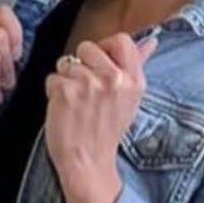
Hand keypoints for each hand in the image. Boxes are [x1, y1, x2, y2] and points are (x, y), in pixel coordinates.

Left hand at [44, 32, 153, 180]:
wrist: (88, 161)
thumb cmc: (105, 130)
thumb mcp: (130, 98)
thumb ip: (137, 65)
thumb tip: (151, 40)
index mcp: (133, 80)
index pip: (121, 40)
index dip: (104, 47)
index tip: (97, 63)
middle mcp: (114, 79)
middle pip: (87, 47)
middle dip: (79, 65)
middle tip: (84, 89)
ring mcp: (89, 84)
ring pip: (66, 63)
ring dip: (65, 80)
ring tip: (75, 102)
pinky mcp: (66, 92)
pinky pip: (52, 78)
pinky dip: (53, 93)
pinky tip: (64, 109)